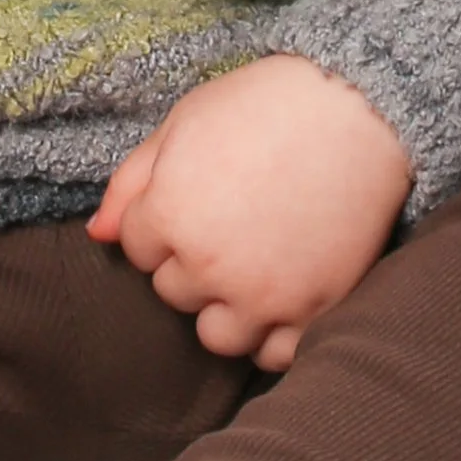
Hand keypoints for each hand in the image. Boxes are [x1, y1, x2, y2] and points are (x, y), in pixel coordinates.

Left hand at [87, 53, 413, 369]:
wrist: (362, 108)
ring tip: (255, 263)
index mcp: (170, 214)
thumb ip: (132, 182)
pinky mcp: (313, 312)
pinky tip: (285, 295)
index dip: (166, 218)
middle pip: (174, 291)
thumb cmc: (268, 103)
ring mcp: (263, 295)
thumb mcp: (184, 121)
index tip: (203, 193)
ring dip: (227, 306)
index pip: (138, 247)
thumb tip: (98, 235)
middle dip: (193, 260)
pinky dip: (274, 334)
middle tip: (236, 219)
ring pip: (217, 335)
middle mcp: (209, 265)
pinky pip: (275, 356)